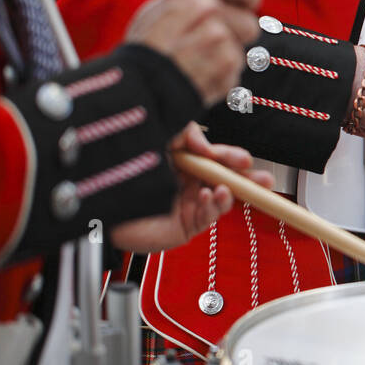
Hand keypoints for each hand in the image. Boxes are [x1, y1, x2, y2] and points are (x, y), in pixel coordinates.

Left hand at [111, 123, 274, 252]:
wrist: (98, 198)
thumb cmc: (122, 166)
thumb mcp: (160, 137)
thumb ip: (186, 136)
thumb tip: (209, 148)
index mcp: (184, 164)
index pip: (216, 160)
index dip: (232, 159)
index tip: (245, 159)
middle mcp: (188, 185)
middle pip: (227, 183)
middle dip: (248, 182)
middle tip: (265, 181)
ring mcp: (186, 207)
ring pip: (220, 203)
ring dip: (227, 195)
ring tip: (223, 189)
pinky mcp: (181, 228)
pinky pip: (205, 219)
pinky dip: (210, 207)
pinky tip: (204, 197)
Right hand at [124, 0, 260, 105]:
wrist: (134, 88)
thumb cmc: (146, 45)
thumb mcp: (162, 5)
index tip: (246, 5)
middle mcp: (207, 12)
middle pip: (251, 23)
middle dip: (235, 37)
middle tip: (206, 44)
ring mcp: (217, 41)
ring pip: (241, 50)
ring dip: (224, 59)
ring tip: (194, 62)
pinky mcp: (224, 69)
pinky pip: (235, 73)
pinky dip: (220, 78)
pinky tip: (196, 77)